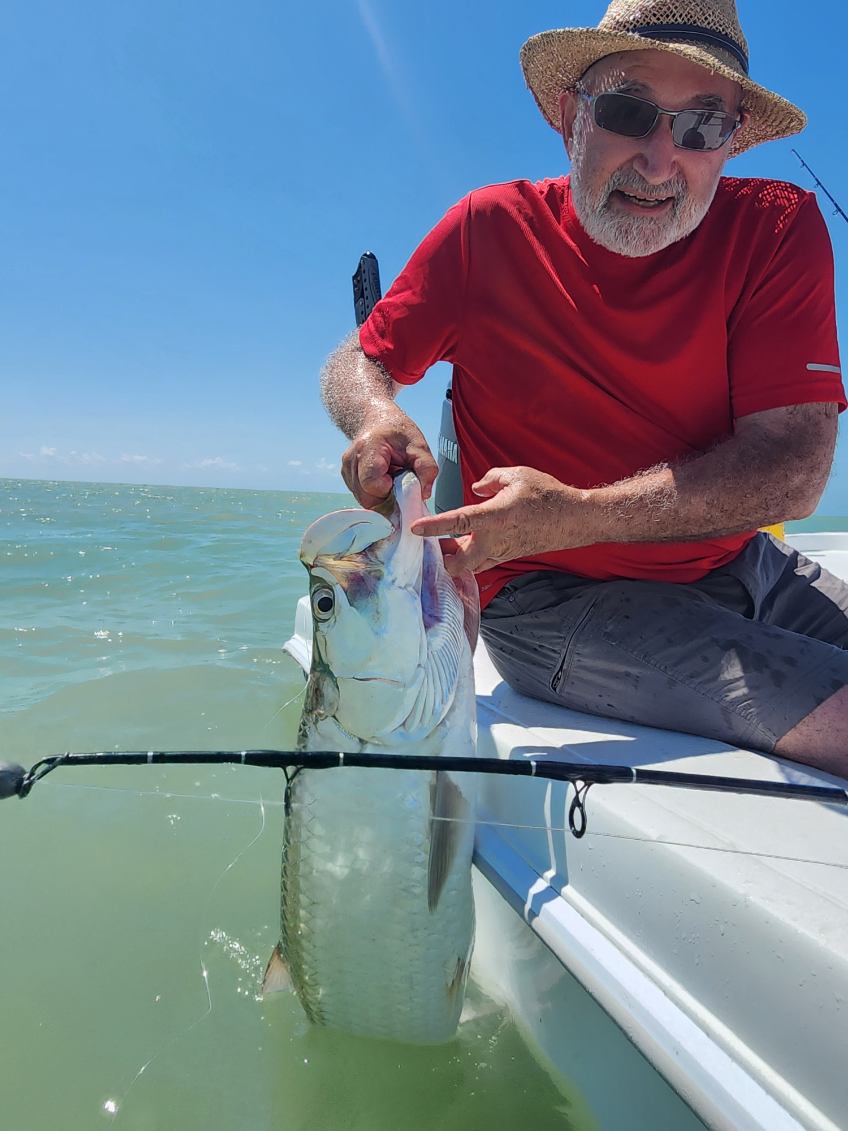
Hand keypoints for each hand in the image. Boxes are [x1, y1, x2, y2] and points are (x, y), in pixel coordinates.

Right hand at [341, 407, 437, 509]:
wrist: (376, 420)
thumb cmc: (397, 432)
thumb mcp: (418, 444)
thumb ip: (426, 468)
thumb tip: (424, 494)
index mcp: (368, 448)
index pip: (371, 484)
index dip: (387, 490)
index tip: (399, 480)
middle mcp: (351, 460)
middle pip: (366, 498)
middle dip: (386, 497)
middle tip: (398, 483)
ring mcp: (347, 470)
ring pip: (364, 500)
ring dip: (381, 497)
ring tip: (391, 478)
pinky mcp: (347, 477)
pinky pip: (362, 496)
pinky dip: (375, 494)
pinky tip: (382, 479)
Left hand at [410, 466, 597, 573]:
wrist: (573, 519)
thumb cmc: (547, 495)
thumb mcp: (517, 475)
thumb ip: (490, 479)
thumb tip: (476, 488)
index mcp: (494, 517)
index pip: (456, 523)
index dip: (433, 527)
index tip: (414, 528)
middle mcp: (495, 540)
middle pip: (459, 562)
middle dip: (442, 558)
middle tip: (432, 545)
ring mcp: (502, 552)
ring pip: (470, 565)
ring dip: (457, 559)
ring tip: (446, 545)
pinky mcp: (509, 556)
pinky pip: (483, 563)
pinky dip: (471, 558)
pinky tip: (466, 546)